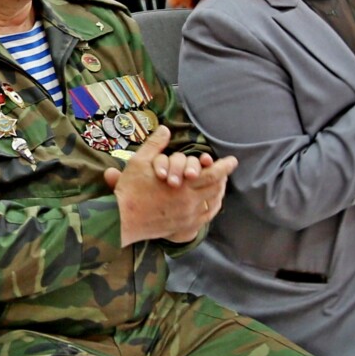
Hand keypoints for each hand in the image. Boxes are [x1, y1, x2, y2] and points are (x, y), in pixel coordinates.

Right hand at [104, 126, 237, 245]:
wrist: (122, 220)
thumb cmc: (130, 190)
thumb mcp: (139, 161)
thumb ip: (155, 145)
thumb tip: (165, 129)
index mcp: (183, 185)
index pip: (213, 174)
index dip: (224, 167)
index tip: (232, 160)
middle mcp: (190, 202)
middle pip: (216, 188)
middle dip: (224, 177)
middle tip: (226, 170)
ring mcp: (188, 216)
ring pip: (212, 203)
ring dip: (219, 191)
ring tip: (220, 184)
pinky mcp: (183, 227)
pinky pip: (205, 217)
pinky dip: (212, 207)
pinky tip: (211, 202)